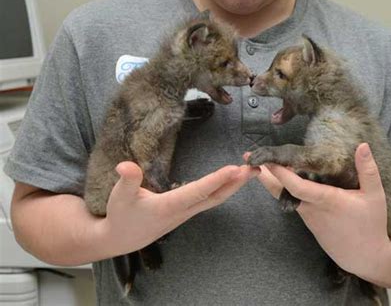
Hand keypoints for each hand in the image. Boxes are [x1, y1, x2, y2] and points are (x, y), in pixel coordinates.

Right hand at [97, 162, 259, 256]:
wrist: (123, 239)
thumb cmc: (122, 215)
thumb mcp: (121, 197)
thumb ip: (128, 180)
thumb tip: (126, 165)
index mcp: (169, 205)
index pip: (197, 191)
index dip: (216, 180)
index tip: (234, 169)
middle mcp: (183, 210)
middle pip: (215, 197)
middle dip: (236, 183)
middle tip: (255, 168)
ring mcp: (187, 212)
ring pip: (215, 199)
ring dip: (233, 186)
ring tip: (248, 172)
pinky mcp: (186, 211)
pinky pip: (210, 200)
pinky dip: (223, 189)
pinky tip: (230, 181)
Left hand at [247, 143, 390, 277]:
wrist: (364, 257)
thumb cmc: (370, 225)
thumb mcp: (375, 196)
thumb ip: (368, 170)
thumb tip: (362, 145)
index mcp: (325, 200)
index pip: (296, 185)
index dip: (281, 172)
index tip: (267, 159)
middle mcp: (311, 208)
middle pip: (281, 190)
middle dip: (264, 173)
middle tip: (248, 158)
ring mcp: (307, 216)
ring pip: (284, 196)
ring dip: (271, 180)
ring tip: (258, 164)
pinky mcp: (307, 221)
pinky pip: (291, 202)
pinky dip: (283, 189)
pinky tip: (278, 178)